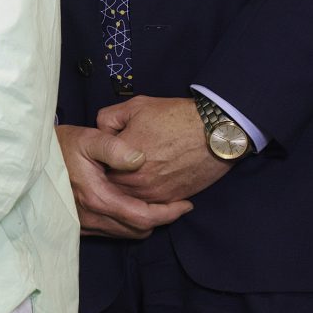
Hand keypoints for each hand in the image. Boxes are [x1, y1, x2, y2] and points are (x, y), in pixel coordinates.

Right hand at [56, 123, 192, 238]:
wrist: (32, 159)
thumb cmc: (61, 146)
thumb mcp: (89, 138)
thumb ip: (116, 147)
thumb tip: (140, 159)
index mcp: (99, 198)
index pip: (144, 217)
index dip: (169, 213)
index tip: (186, 204)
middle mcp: (92, 217)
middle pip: (139, 229)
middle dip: (161, 218)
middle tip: (174, 202)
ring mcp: (84, 223)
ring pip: (127, 233)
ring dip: (145, 221)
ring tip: (155, 204)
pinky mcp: (79, 225)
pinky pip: (112, 232)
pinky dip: (128, 223)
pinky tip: (131, 206)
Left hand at [99, 96, 231, 204]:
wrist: (215, 131)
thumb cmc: (175, 116)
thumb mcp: (134, 107)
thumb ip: (107, 120)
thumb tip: (100, 133)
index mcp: (122, 156)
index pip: (97, 167)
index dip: (99, 161)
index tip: (103, 155)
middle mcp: (136, 180)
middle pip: (111, 186)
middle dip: (111, 176)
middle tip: (117, 165)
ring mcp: (155, 193)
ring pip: (130, 198)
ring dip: (128, 189)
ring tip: (135, 173)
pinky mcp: (172, 200)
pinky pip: (151, 205)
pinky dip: (148, 196)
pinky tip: (150, 181)